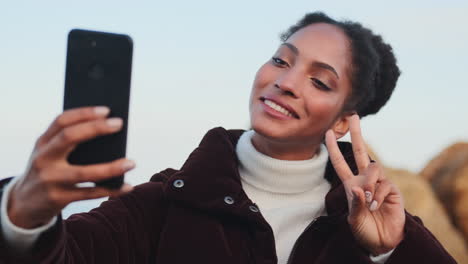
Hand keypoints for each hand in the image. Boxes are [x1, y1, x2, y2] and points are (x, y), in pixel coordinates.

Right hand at [8, 106, 134, 228]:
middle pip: (69, 137)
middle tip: (119, 123)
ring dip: (111, 168)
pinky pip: (90, 194)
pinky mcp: (58, 199)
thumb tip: (109, 132)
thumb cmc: (48, 171)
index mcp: (42, 143)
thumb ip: (72, 143)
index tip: (106, 110)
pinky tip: (128, 186)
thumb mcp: (51, 154)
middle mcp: (43, 159)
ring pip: (84, 172)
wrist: (23, 205)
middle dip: (95, 128)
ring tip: (131, 163)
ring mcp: (50, 180)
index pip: (61, 121)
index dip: (83, 113)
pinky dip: (111, 190)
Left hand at [325, 114, 404, 255]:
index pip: (340, 163)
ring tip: (368, 201)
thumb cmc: (364, 230)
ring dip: (369, 183)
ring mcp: (379, 183)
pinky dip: (378, 195)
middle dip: (357, 134)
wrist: (382, 242)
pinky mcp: (392, 190)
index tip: (328, 132)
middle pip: (360, 152)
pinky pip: (384, 185)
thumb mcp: (353, 219)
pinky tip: (376, 206)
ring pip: (374, 168)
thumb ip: (354, 203)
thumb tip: (357, 187)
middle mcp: (364, 180)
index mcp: (350, 184)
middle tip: (355, 117)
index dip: (333, 148)